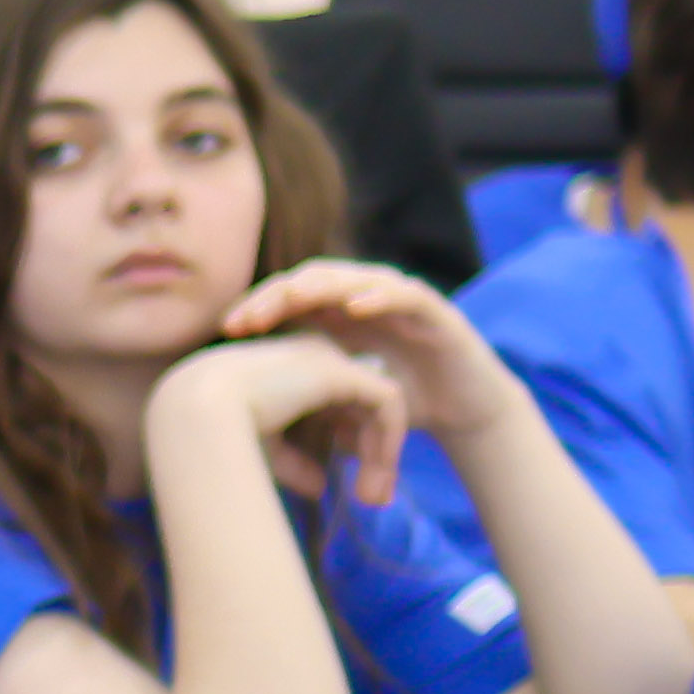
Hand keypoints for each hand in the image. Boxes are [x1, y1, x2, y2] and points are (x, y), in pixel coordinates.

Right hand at [153, 330, 409, 504]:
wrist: (196, 413)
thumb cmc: (213, 431)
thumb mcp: (260, 450)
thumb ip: (293, 463)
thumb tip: (319, 486)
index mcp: (289, 368)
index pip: (335, 403)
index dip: (348, 440)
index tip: (347, 482)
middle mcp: (313, 357)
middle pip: (361, 405)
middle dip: (374, 451)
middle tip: (374, 498)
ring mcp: (330, 359)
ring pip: (379, 406)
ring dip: (384, 452)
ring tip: (375, 497)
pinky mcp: (345, 372)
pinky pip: (388, 404)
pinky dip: (390, 440)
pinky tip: (379, 471)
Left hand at [214, 257, 511, 443]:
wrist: (465, 410)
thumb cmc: (403, 400)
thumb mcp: (346, 395)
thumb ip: (306, 391)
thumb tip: (250, 414)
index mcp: (339, 314)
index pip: (291, 296)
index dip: (259, 306)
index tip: (228, 328)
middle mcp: (365, 298)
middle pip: (312, 281)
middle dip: (276, 295)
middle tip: (246, 317)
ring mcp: (400, 299)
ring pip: (353, 278)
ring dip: (319, 287)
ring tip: (289, 298)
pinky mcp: (434, 310)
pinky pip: (404, 294)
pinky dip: (378, 296)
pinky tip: (353, 306)